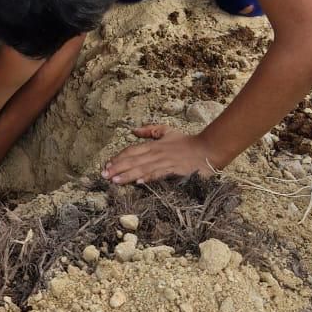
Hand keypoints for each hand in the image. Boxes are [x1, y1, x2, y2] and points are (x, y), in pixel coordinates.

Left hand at [102, 126, 221, 185]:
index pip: (132, 151)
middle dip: (117, 168)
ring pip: (142, 168)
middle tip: (104, 175)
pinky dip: (148, 177)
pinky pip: (159, 174)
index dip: (118, 158)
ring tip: (114, 180)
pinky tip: (138, 182)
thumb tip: (132, 130)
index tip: (107, 165)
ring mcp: (165, 162)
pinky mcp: (174, 170)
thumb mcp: (167, 131)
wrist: (207, 149)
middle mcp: (156, 153)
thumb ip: (149, 130)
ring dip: (127, 174)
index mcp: (153, 145)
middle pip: (133, 160)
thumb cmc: (187, 142)